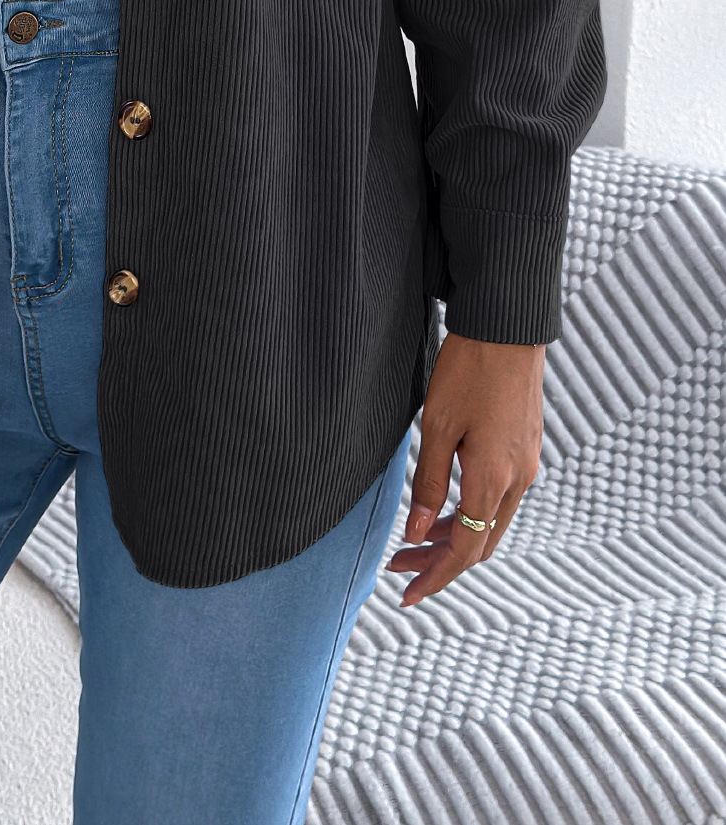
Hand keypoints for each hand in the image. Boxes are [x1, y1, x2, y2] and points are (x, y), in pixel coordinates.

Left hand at [385, 331, 544, 605]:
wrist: (507, 329)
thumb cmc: (468, 371)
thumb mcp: (437, 426)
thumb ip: (428, 483)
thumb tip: (417, 533)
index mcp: (494, 480)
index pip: (465, 551)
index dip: (435, 577)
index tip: (406, 595)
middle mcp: (517, 480)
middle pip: (481, 544)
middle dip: (440, 562)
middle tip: (399, 570)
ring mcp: (525, 465)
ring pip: (491, 524)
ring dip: (455, 538)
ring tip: (414, 543)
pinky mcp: (523, 449)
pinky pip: (499, 500)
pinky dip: (470, 515)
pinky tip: (444, 509)